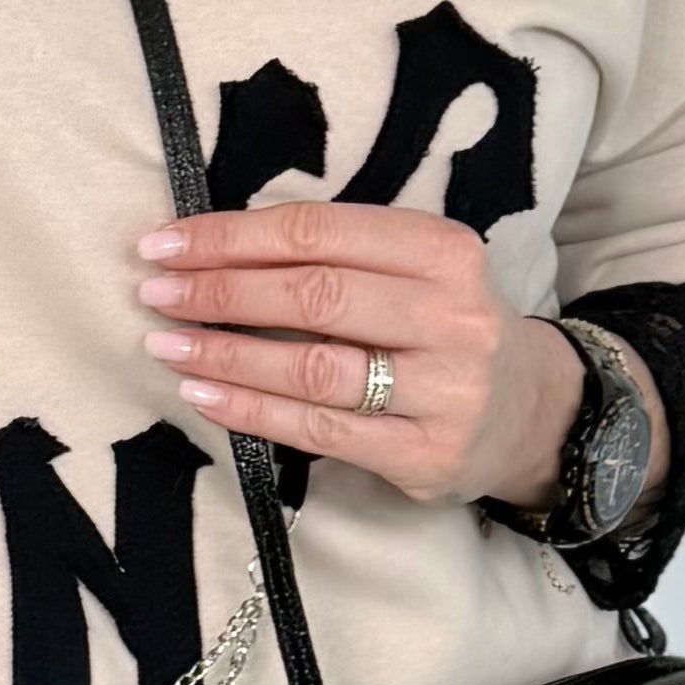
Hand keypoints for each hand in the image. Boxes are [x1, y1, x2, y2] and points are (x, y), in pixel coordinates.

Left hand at [133, 205, 588, 513]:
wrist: (530, 411)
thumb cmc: (443, 328)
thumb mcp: (415, 270)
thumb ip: (337, 255)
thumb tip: (213, 247)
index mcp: (443, 250)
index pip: (319, 231)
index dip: (232, 236)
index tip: (164, 243)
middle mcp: (452, 315)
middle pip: (313, 295)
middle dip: (220, 292)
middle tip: (154, 294)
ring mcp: (443, 390)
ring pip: (312, 367)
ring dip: (226, 354)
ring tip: (166, 347)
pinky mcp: (424, 453)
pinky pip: (319, 431)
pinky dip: (251, 411)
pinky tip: (203, 397)